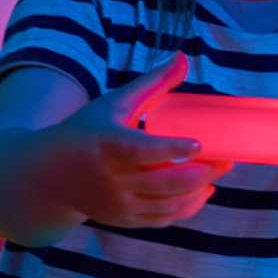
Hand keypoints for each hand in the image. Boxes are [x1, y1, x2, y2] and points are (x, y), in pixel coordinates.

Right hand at [55, 55, 232, 226]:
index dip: (172, 149)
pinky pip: (163, 218)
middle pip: (167, 181)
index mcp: (108, 145)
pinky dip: (187, 207)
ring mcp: (120, 203)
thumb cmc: (87, 130)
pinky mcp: (124, 219)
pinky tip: (203, 191)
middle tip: (228, 158)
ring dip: (200, 190)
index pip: (143, 150)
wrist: (49, 174)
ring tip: (217, 173)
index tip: (199, 144)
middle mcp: (113, 179)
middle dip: (204, 172)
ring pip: (170, 204)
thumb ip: (152, 84)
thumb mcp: (114, 103)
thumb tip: (183, 58)